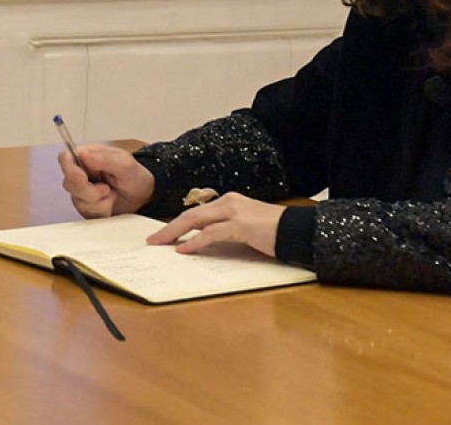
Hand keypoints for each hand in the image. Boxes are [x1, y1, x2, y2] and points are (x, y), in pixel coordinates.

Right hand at [60, 143, 155, 217]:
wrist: (144, 197)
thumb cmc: (135, 176)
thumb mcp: (126, 164)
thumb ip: (105, 159)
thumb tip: (84, 155)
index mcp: (87, 157)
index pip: (65, 158)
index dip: (70, 169)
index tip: (83, 178)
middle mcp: (81, 173)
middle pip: (69, 183)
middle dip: (89, 191)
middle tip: (107, 189)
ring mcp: (82, 191)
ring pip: (77, 200)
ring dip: (98, 202)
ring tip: (112, 195)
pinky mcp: (87, 207)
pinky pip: (85, 213)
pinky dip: (100, 211)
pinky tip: (110, 204)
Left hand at [148, 192, 282, 257]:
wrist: (298, 230)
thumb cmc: (274, 233)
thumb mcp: (245, 230)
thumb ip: (226, 232)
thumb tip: (204, 244)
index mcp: (229, 202)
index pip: (196, 213)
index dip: (177, 224)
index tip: (162, 234)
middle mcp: (228, 202)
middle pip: (190, 215)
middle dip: (168, 227)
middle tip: (152, 240)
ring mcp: (233, 212)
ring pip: (195, 221)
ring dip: (174, 233)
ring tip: (160, 244)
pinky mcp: (240, 225)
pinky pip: (211, 234)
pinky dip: (195, 242)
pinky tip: (183, 249)